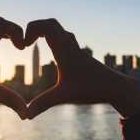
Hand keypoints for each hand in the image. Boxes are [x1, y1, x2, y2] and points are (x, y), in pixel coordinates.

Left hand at [0, 17, 28, 129]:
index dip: (16, 31)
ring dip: (7, 35)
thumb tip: (28, 114)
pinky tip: (3, 55)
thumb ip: (12, 101)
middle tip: (21, 46)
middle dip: (14, 31)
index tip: (21, 48)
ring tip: (17, 48)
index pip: (1, 23)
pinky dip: (0, 40)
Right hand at [25, 19, 139, 117]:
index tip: (23, 46)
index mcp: (65, 50)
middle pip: (51, 23)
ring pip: (59, 30)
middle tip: (25, 43)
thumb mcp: (64, 96)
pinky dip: (53, 38)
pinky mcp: (79, 55)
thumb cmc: (92, 89)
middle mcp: (70, 45)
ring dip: (44, 32)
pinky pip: (64, 38)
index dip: (31, 29)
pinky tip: (50, 51)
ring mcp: (76, 49)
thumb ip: (43, 104)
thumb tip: (26, 116)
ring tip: (32, 44)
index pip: (47, 26)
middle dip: (34, 28)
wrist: (116, 87)